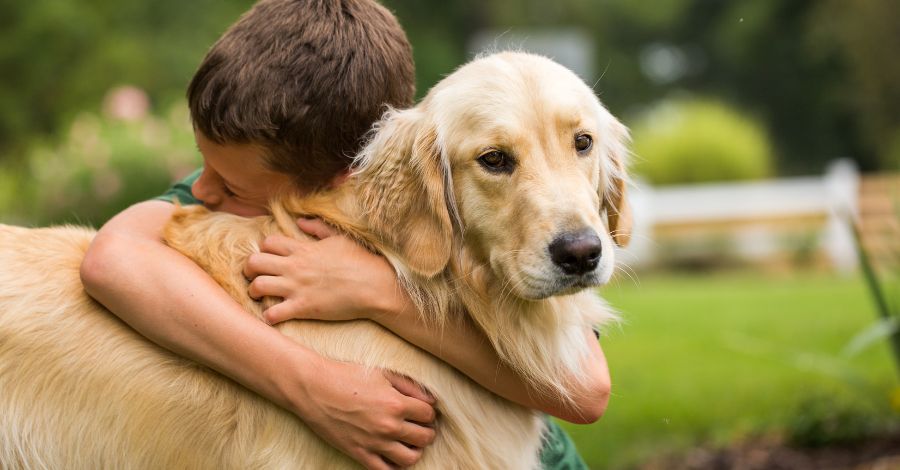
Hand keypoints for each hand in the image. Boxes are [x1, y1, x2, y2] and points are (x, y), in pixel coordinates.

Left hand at [243, 218, 410, 324]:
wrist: (375, 286)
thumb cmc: (360, 261)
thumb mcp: (339, 238)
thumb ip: (318, 228)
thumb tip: (301, 221)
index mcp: (303, 249)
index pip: (268, 243)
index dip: (263, 250)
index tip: (269, 258)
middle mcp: (295, 266)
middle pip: (254, 262)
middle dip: (249, 270)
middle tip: (254, 276)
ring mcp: (297, 287)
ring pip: (257, 286)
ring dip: (254, 292)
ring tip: (260, 297)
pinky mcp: (303, 308)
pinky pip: (273, 314)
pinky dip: (268, 316)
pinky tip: (274, 316)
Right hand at [286, 357, 436, 468]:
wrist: (313, 388)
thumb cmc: (347, 376)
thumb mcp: (382, 373)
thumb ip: (410, 386)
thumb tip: (431, 400)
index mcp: (396, 403)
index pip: (429, 414)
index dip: (428, 412)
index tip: (422, 410)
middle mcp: (388, 426)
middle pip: (425, 437)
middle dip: (426, 431)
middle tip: (419, 426)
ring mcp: (374, 442)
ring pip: (410, 459)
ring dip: (414, 450)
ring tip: (408, 442)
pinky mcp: (358, 453)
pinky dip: (394, 466)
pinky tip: (392, 455)